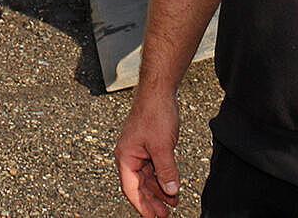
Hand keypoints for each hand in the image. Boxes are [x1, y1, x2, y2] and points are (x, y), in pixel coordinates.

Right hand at [115, 91, 182, 217]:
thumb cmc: (154, 114)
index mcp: (126, 156)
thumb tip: (171, 191)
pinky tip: (172, 187)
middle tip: (164, 216)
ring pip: (147, 178)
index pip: (131, 189)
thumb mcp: (163, 147)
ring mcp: (139, 151)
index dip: (142, 206)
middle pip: (138, 186)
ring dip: (159, 191)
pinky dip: (163, 178)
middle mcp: (129, 156)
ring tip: (172, 204)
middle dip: (151, 201)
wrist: (159, 92)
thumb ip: (166, 171)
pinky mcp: (148, 147)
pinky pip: (154, 168)